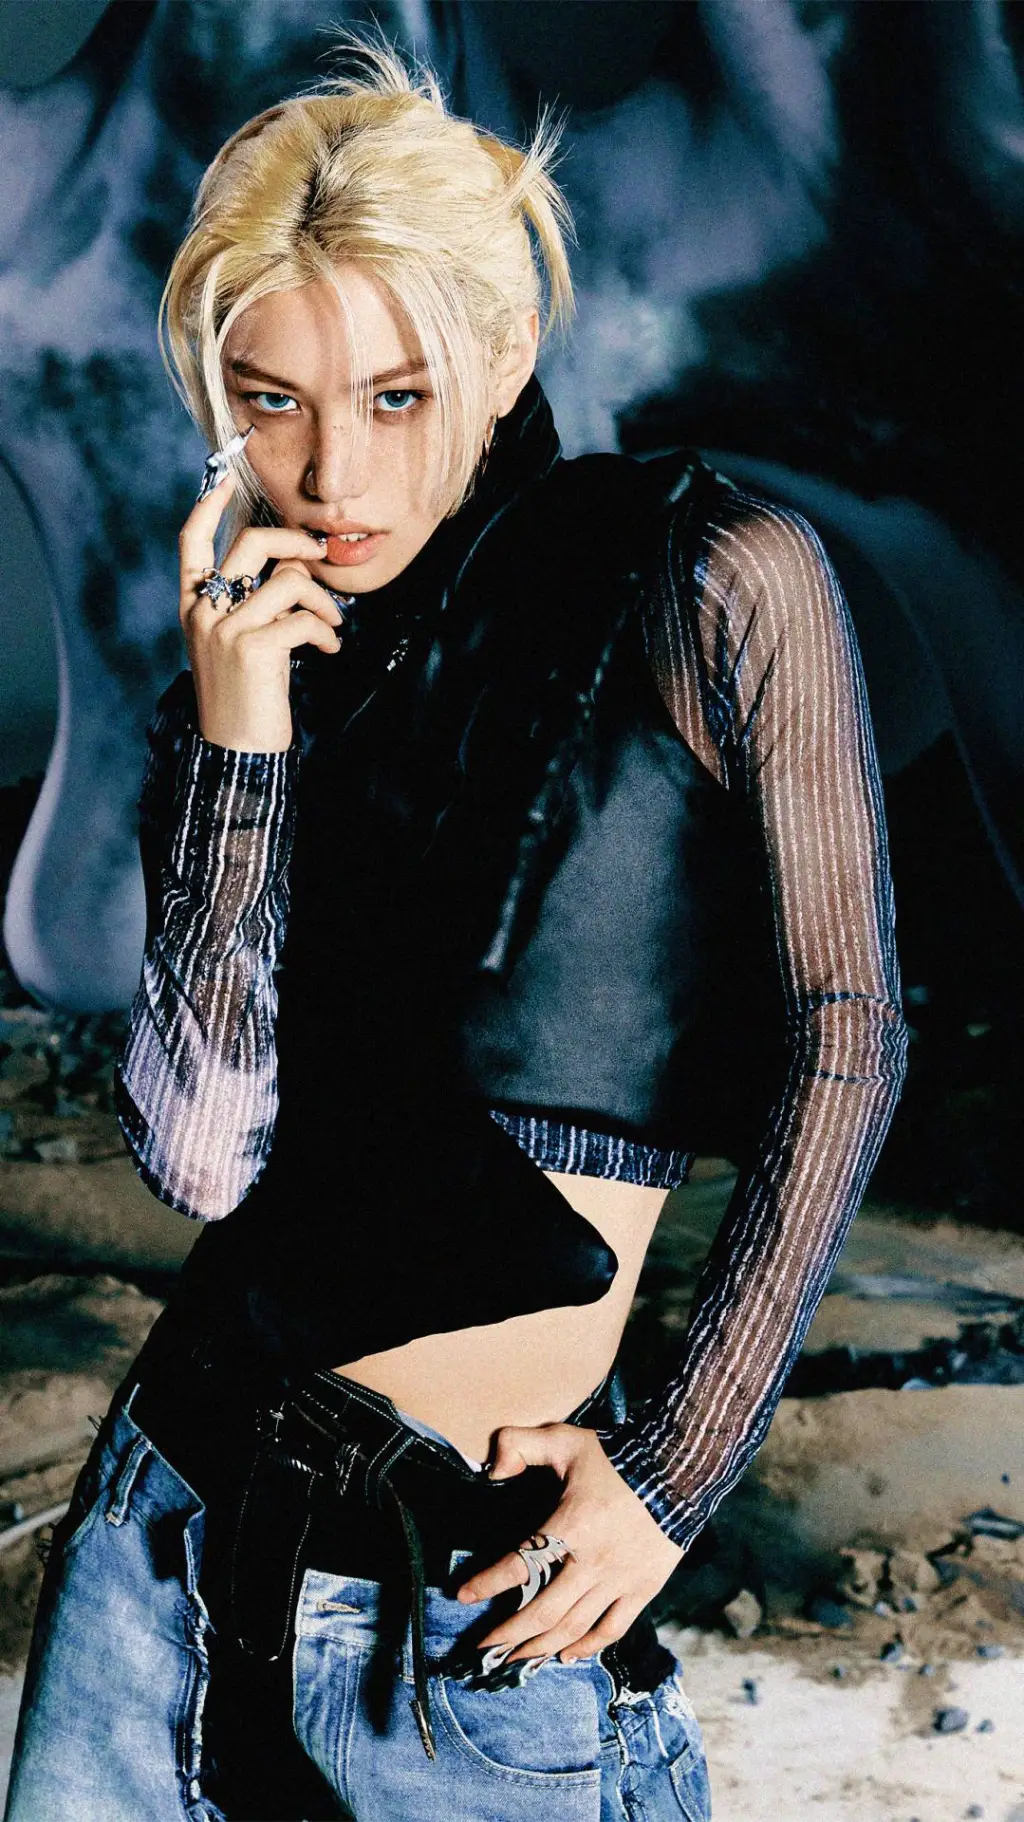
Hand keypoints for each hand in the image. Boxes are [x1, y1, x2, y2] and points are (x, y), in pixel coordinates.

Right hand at [178, 467, 345, 752]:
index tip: (227, 480)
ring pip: (288, 580)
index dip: (208, 507)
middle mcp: (203, 612)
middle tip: (321, 554)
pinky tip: (329, 650)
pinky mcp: (254, 649)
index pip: (190, 543)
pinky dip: (327, 632)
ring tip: (333, 625)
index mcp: (193, 607)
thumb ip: (245, 607)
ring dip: (323, 600)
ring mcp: (226, 629)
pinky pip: (304, 617)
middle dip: (296, 541)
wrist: (235, 752)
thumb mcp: (231, 647)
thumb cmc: (243, 700)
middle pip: (251, 543)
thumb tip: (290, 571)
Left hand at [456, 1423, 683, 1662]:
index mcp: (569, 1527)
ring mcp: (619, 1580)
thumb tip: (492, 1468)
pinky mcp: (643, 1589)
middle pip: (542, 1612)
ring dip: (540, 1647)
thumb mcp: (564, 1439)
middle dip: (508, 1634)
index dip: (486, 1584)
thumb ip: (520, 1444)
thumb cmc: (618, 1455)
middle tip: (484, 1647)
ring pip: (573, 1628)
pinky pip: (611, 1629)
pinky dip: (587, 1647)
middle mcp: (592, 1562)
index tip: (462, 1596)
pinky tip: (566, 1655)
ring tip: (515, 1658)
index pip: (519, 1565)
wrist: (680, 1468)